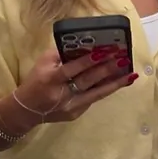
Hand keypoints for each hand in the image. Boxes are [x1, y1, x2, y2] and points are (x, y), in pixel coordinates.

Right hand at [13, 45, 136, 123]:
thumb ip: (61, 53)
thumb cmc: (35, 80)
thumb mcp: (42, 63)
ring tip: (131, 74)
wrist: (26, 110)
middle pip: (87, 81)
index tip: (105, 51)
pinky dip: (107, 89)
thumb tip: (85, 44)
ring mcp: (70, 106)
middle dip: (107, 69)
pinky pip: (94, 98)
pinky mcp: (76, 113)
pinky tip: (120, 81)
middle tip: (123, 57)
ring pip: (96, 94)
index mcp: (50, 79)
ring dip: (115, 83)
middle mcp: (61, 94)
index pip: (71, 69)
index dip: (88, 61)